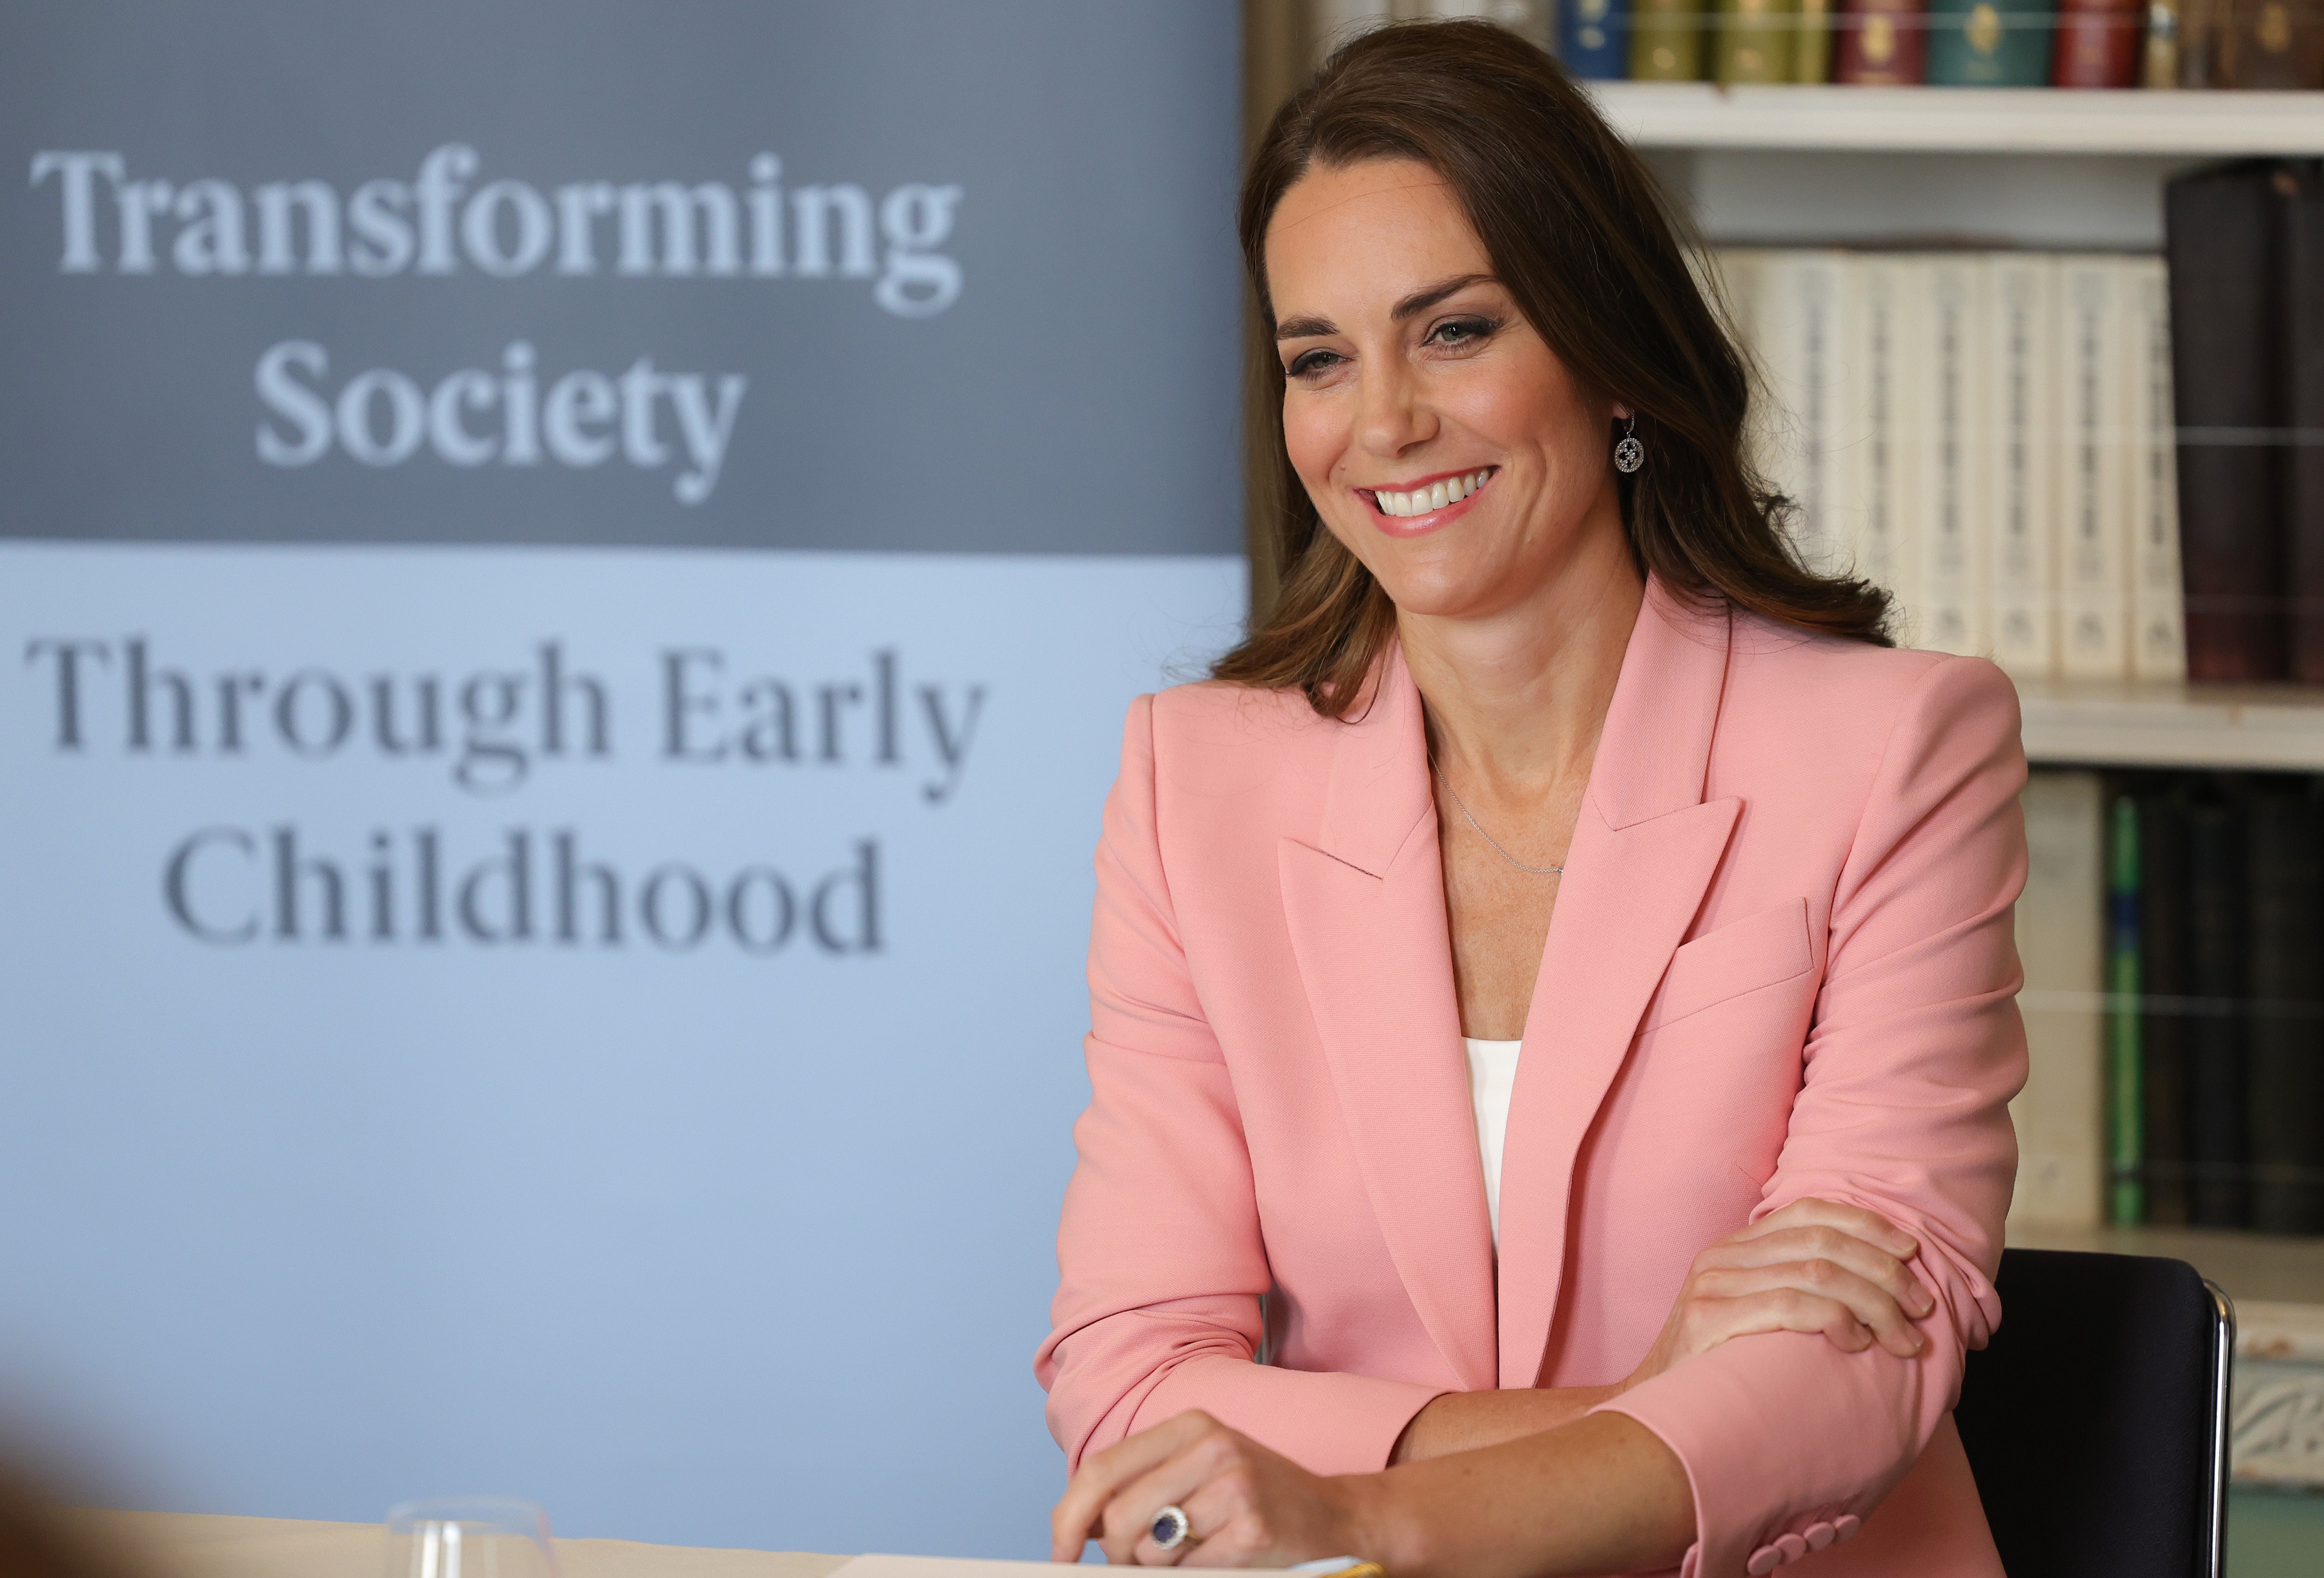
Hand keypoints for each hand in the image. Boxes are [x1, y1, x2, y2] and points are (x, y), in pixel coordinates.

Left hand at [1050, 1410, 1367, 1566]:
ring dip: (1158, 1568)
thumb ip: (1144, 1484)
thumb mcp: (1199, 1469)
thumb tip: (1081, 1527)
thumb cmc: (1256, 1496)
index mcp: (1189, 1425)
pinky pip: (1188, 1569)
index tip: (1060, 1550)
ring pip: (1150, 1549)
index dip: (1069, 1515)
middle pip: (1120, 1514)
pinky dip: (1193, 1573)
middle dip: (1117, 1553)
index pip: (1101, 1469)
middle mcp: (1211, 1446)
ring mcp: (1234, 1486)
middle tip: (1137, 1562)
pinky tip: (1221, 1557)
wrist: (1335, 1515)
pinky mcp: (1251, 1529)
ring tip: (1192, 1553)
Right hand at [1624, 1197, 1936, 1389]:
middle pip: (1822, 1242)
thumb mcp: (1754, 1312)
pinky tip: (1858, 1341)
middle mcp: (1723, 1255)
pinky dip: (1834, 1319)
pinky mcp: (1708, 1318)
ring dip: (1874, 1303)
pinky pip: (1788, 1305)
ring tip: (1904, 1337)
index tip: (1911, 1252)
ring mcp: (1712, 1284)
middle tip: (1922, 1307)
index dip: (1866, 1224)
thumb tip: (1876, 1281)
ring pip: (1816, 1272)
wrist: (1657, 1411)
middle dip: (1884, 1272)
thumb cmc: (1721, 1368)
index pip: (1810, 1212)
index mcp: (1736, 1245)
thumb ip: (1795, 1287)